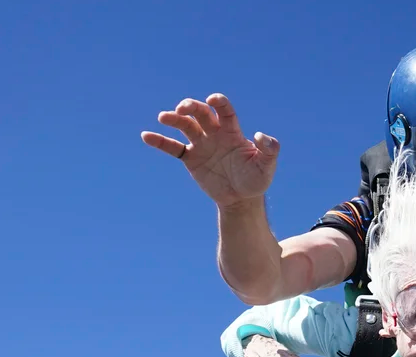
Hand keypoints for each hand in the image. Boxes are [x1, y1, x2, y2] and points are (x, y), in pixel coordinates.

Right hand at [140, 93, 279, 206]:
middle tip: (182, 109)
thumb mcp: (266, 166)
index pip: (224, 111)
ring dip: (174, 119)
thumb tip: (261, 136)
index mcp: (232, 132)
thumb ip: (269, 150)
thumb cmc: (256, 180)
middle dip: (191, 107)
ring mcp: (201, 145)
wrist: (241, 199)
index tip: (212, 99)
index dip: (219, 103)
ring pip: (185, 126)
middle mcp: (215, 134)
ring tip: (164, 117)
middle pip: (201, 113)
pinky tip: (146, 136)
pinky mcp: (190, 158)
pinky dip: (160, 141)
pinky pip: (173, 147)